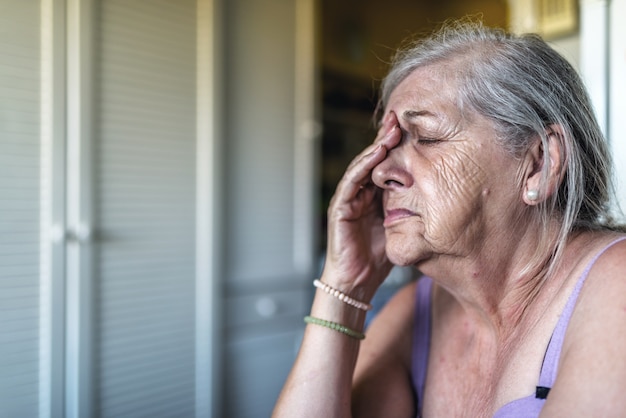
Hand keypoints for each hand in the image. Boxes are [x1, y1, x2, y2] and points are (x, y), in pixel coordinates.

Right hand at [322, 111, 401, 299]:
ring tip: (391, 129)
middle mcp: (361, 193)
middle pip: (374, 159)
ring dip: (376, 146)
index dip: (397, 146)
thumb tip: (443, 197)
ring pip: (362, 165)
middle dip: (386, 137)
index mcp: (375, 196)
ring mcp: (349, 197)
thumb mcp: (402, 227)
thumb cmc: (379, 258)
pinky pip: (352, 181)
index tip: (414, 128)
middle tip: (401, 116)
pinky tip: (377, 153)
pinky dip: (364, 165)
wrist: (357, 281)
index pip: (386, 165)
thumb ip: (413, 211)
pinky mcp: (340, 206)